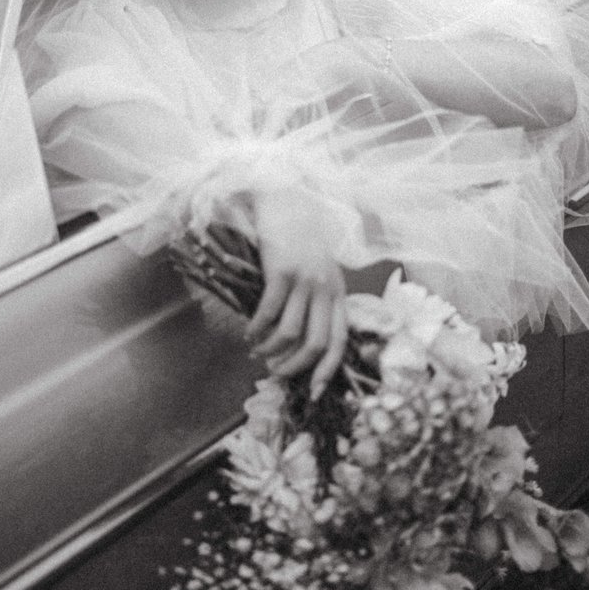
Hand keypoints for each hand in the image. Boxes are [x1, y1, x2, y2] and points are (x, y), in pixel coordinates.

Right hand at [245, 188, 347, 400]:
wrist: (285, 197)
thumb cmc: (298, 235)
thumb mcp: (319, 268)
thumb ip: (317, 297)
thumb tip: (300, 338)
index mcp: (339, 292)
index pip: (340, 340)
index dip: (327, 370)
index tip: (314, 391)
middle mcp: (327, 289)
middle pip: (316, 343)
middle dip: (295, 367)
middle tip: (275, 373)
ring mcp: (305, 280)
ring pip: (291, 333)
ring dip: (271, 350)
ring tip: (257, 351)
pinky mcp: (282, 271)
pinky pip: (269, 313)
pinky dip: (257, 329)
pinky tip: (248, 332)